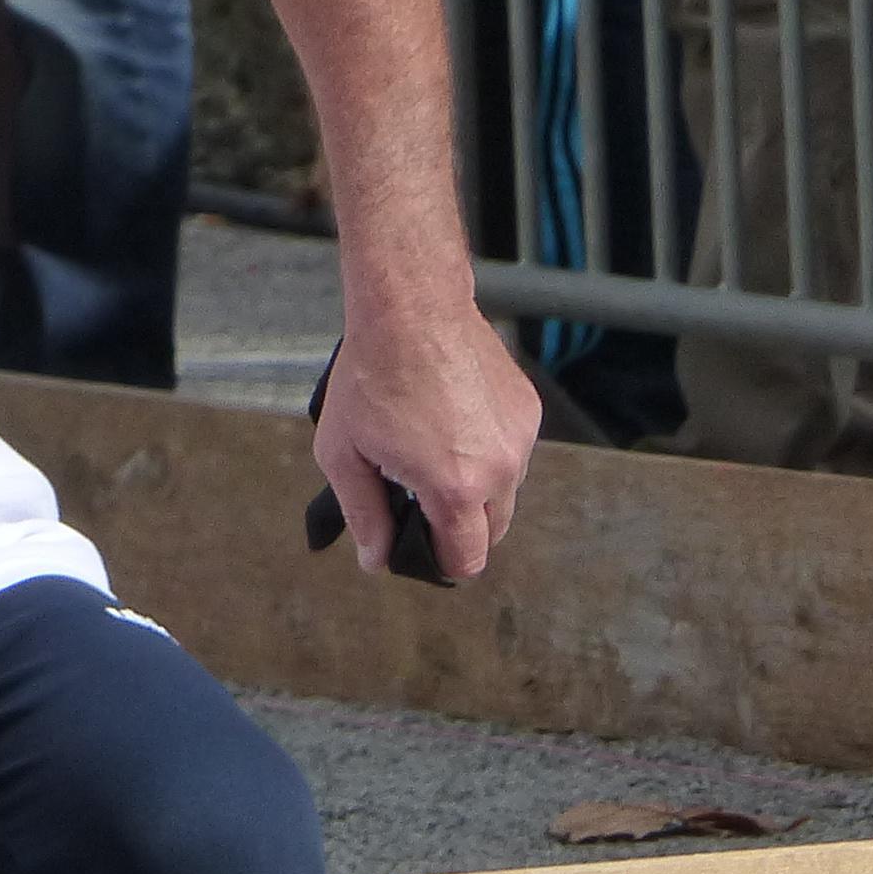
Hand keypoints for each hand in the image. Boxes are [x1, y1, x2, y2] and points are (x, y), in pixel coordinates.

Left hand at [313, 307, 537, 583]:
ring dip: (475, 491)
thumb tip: (377, 559)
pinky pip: (512, 454)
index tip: (419, 549)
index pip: (466, 560)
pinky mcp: (527, 410)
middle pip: (492, 533)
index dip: (440, 563)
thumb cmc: (372, 377)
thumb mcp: (345, 456)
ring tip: (432, 454)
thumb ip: (365, 515)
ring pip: (505, 494)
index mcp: (455, 488)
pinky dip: (487, 454)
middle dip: (457, 529)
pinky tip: (452, 426)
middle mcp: (500, 467)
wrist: (411, 310)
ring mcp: (519, 438)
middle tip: (416, 500)